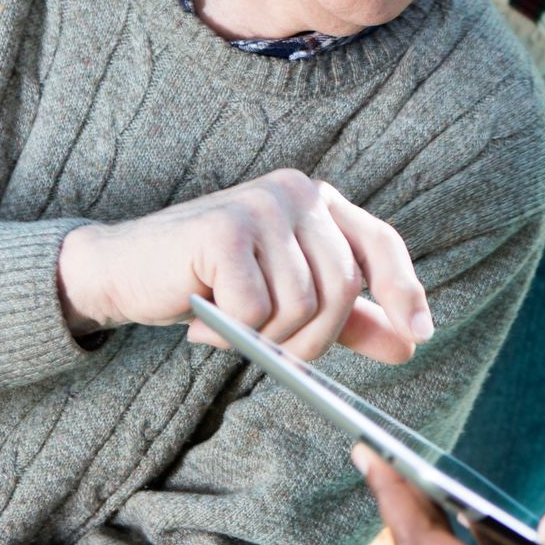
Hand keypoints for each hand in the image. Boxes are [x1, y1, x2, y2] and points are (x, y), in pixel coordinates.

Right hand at [56, 168, 429, 364]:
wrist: (124, 269)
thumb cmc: (211, 283)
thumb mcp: (289, 300)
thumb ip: (348, 319)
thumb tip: (408, 345)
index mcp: (320, 202)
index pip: (381, 243)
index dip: (404, 289)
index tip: (420, 336)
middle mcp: (298, 193)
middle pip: (342, 287)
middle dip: (312, 339)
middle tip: (270, 352)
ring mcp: (262, 206)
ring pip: (301, 305)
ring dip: (265, 339)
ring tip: (228, 327)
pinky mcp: (225, 230)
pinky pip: (257, 310)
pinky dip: (232, 332)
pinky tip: (204, 319)